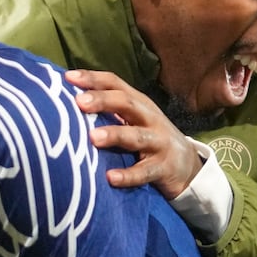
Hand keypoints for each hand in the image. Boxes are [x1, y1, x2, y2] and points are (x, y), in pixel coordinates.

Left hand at [71, 69, 202, 199]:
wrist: (188, 167)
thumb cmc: (149, 139)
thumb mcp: (133, 120)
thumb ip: (108, 111)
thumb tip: (68, 102)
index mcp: (138, 103)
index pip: (115, 84)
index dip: (93, 79)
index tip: (68, 78)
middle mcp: (149, 118)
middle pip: (127, 103)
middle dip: (103, 101)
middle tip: (79, 102)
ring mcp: (159, 143)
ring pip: (136, 136)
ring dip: (114, 135)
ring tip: (93, 138)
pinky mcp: (164, 168)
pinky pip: (145, 172)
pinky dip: (128, 175)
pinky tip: (111, 178)